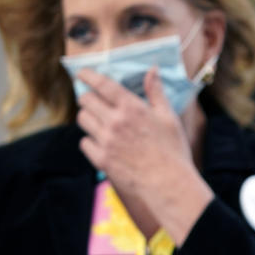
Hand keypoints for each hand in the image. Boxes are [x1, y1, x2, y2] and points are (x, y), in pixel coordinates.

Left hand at [76, 68, 213, 244]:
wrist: (168, 185)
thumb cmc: (173, 150)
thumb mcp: (168, 117)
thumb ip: (156, 92)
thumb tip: (152, 70)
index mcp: (131, 108)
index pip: (102, 84)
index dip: (88, 75)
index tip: (82, 73)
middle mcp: (114, 122)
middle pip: (86, 100)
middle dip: (87, 97)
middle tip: (93, 100)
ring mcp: (105, 141)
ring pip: (82, 120)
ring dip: (88, 117)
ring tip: (98, 122)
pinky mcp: (101, 160)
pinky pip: (84, 143)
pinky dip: (90, 141)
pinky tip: (101, 143)